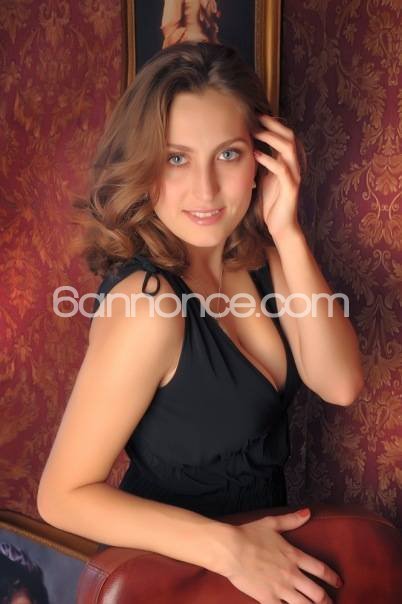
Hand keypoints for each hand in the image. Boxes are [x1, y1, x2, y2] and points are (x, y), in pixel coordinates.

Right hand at [224, 508, 341, 603]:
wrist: (231, 549)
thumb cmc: (249, 534)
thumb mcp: (272, 523)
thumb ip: (292, 520)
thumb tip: (308, 512)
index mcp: (294, 556)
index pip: (320, 569)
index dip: (332, 577)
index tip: (339, 582)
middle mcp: (291, 574)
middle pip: (317, 593)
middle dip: (326, 600)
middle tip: (330, 602)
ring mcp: (281, 588)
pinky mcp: (268, 599)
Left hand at [253, 114, 301, 241]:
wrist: (280, 225)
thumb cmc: (271, 202)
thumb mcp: (264, 177)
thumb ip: (260, 163)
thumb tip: (246, 147)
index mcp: (286, 162)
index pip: (284, 135)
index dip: (272, 124)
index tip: (255, 115)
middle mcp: (293, 166)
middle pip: (289, 136)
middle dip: (274, 125)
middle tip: (258, 117)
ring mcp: (294, 176)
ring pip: (288, 149)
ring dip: (272, 138)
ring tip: (257, 132)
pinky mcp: (291, 188)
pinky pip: (282, 170)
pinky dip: (269, 160)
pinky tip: (257, 155)